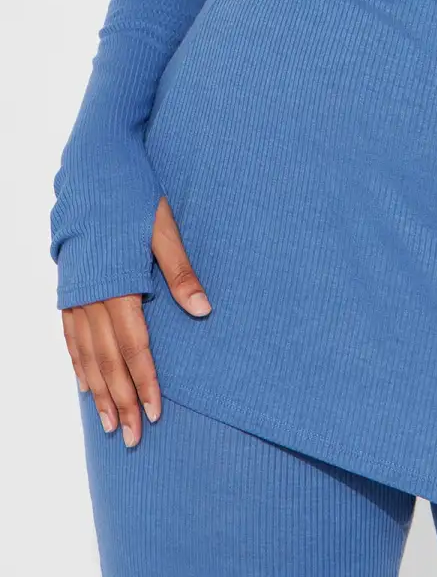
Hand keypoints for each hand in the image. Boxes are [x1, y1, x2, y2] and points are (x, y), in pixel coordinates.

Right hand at [60, 194, 211, 447]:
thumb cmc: (132, 192)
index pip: (133, 346)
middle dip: (121, 400)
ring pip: (85, 354)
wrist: (91, 164)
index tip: (156, 413)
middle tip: (132, 438)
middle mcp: (90, 295)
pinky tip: (84, 384)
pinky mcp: (67, 285)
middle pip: (107, 360)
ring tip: (108, 424)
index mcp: (117, 284)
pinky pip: (70, 336)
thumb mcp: (162, 226)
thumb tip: (203, 311)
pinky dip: (77, 363)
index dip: (145, 381)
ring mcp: (74, 292)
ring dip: (98, 391)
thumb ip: (180, 271)